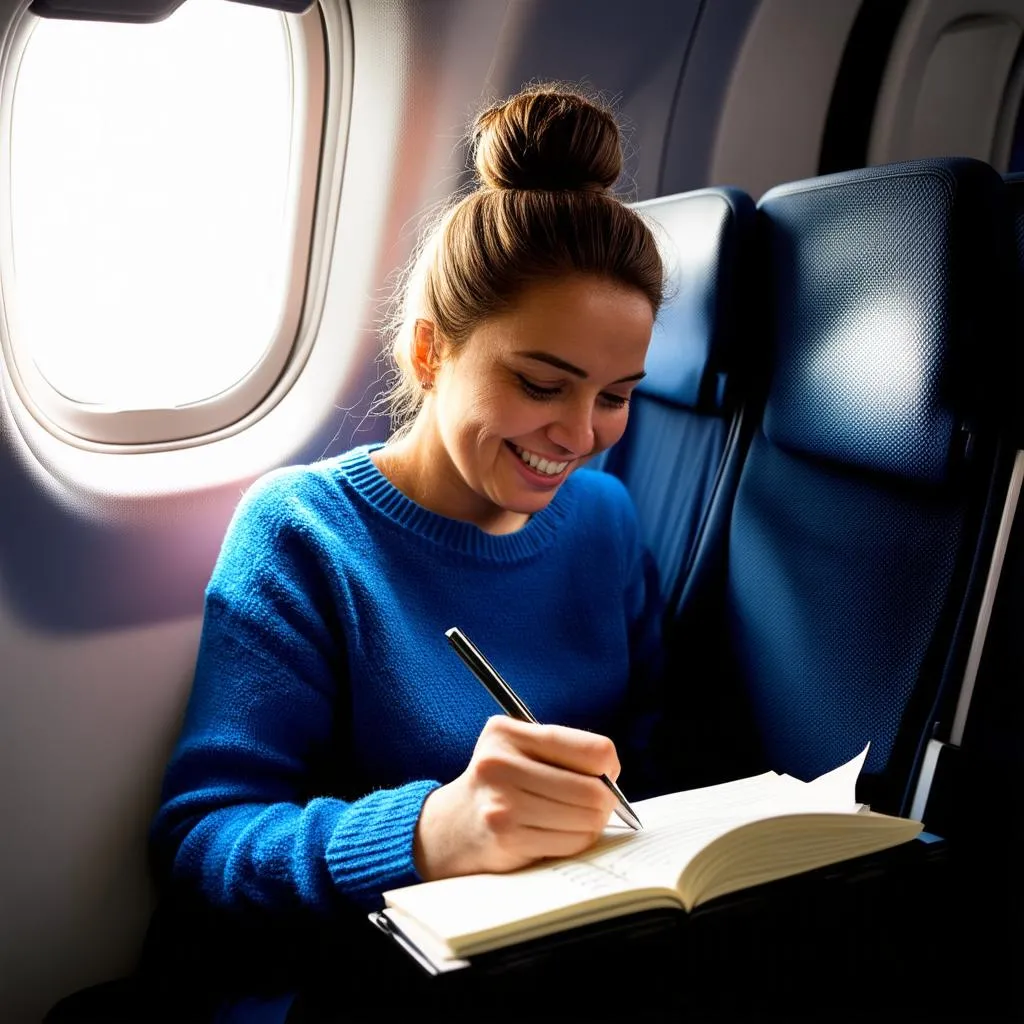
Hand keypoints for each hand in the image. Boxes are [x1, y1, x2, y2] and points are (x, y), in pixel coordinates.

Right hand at [413, 715, 619, 880]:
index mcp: (506, 732)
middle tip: (596, 805)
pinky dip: (575, 841)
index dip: (609, 767)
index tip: (604, 776)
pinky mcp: (508, 837)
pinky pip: (569, 842)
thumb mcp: (518, 749)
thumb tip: (612, 778)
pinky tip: (558, 834)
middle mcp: (500, 763)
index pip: (593, 749)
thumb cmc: (499, 784)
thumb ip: (562, 752)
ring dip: (591, 824)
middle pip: (592, 789)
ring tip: (574, 819)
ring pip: (585, 818)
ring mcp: (502, 803)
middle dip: (605, 802)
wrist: (450, 826)